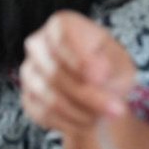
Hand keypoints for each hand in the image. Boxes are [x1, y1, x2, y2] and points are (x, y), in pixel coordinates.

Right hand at [19, 10, 138, 135]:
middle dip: (88, 95)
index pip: (61, 37)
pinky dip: (70, 123)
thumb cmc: (110, 71)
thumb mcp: (120, 65)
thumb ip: (110, 67)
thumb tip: (96, 75)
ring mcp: (29, 72)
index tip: (101, 78)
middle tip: (116, 110)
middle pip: (54, 72)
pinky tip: (87, 121)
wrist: (99, 96)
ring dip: (81, 112)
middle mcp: (38, 44)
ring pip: (49, 97)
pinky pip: (44, 114)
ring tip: (103, 116)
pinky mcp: (27, 98)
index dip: (79, 59)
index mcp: (61, 25)